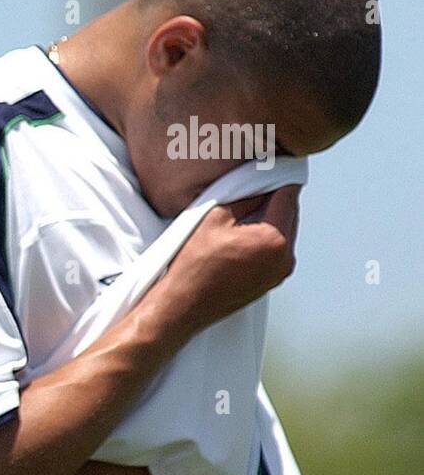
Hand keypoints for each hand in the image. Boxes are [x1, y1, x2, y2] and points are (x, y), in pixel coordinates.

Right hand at [154, 184, 299, 335]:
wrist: (184, 304)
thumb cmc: (194, 263)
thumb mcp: (215, 217)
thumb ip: (246, 198)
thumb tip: (262, 185)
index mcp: (275, 238)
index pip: (288, 195)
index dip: (280, 179)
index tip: (273, 170)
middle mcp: (285, 257)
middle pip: (290, 214)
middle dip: (275, 200)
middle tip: (254, 191)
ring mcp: (280, 273)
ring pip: (286, 233)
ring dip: (272, 221)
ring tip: (244, 217)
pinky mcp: (272, 282)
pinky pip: (277, 251)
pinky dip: (267, 240)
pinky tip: (243, 238)